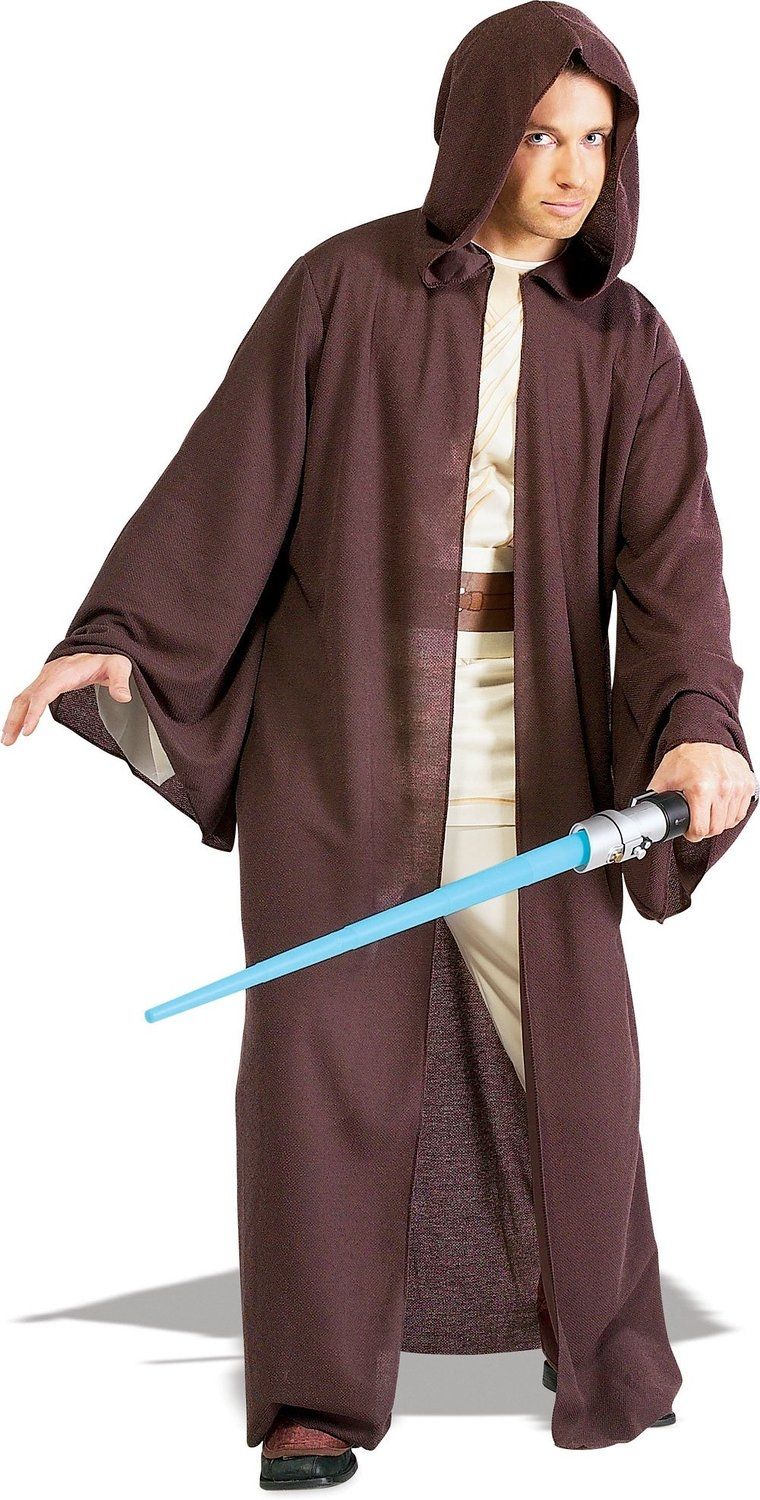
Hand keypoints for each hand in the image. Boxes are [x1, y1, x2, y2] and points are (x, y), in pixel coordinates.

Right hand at [2, 653, 133, 744]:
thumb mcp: (119, 667)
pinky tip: (16, 727)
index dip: (34, 711)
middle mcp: (50, 674)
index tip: (28, 730)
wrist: (99, 651)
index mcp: (65, 672)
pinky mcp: (44, 684)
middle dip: (15, 719)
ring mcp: (45, 679)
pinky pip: (27, 698)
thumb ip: (120, 681)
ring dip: (13, 718)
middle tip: (9, 740)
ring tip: (8, 740)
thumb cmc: (107, 659)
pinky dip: (18, 713)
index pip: (44, 693)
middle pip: (26, 697)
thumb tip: (123, 697)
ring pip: (23, 699)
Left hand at [648, 742, 756, 841]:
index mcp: (701, 789)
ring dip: (719, 822)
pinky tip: (721, 808)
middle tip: (698, 823)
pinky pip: (741, 811)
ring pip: (730, 821)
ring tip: (708, 814)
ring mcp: (737, 786)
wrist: (703, 737)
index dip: (692, 834)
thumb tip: (645, 812)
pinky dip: (732, 813)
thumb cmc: (686, 756)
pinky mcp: (747, 784)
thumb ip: (655, 798)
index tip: (690, 832)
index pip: (701, 829)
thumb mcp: (664, 778)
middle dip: (705, 830)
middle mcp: (722, 788)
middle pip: (716, 828)